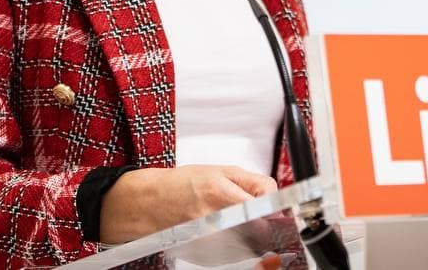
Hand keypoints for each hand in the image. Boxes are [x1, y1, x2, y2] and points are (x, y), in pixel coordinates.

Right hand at [99, 164, 277, 243]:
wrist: (148, 203)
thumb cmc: (182, 184)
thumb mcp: (221, 171)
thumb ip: (253, 183)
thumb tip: (276, 196)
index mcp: (219, 193)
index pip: (261, 211)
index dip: (275, 214)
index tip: (278, 213)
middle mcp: (212, 219)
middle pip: (257, 234)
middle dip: (266, 228)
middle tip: (263, 221)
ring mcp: (206, 240)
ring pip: (247, 248)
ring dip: (252, 239)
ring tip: (241, 225)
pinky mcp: (202, 256)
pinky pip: (232, 256)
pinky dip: (237, 248)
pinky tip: (229, 235)